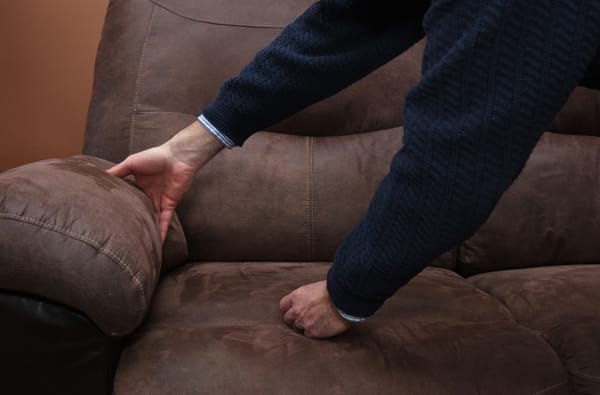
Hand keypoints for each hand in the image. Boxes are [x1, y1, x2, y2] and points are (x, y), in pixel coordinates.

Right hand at [107, 121, 223, 240]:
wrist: (178, 157)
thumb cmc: (155, 156)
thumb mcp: (131, 163)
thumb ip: (117, 171)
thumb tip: (100, 177)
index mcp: (139, 185)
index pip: (129, 199)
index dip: (121, 207)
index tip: (110, 218)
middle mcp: (149, 194)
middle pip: (141, 212)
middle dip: (134, 223)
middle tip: (123, 237)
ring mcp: (160, 200)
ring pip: (153, 219)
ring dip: (148, 231)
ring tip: (139, 245)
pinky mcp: (170, 204)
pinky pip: (165, 221)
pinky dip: (162, 232)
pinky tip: (158, 243)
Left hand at [279, 280, 351, 337]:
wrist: (344, 300)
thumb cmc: (333, 291)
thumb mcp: (314, 288)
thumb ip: (305, 297)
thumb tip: (305, 302)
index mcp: (296, 296)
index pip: (283, 306)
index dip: (288, 309)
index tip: (293, 310)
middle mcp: (297, 310)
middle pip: (287, 318)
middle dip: (294, 318)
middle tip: (303, 317)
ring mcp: (304, 322)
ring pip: (297, 327)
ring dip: (304, 325)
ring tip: (314, 322)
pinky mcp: (313, 332)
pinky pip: (308, 334)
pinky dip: (313, 331)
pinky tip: (321, 326)